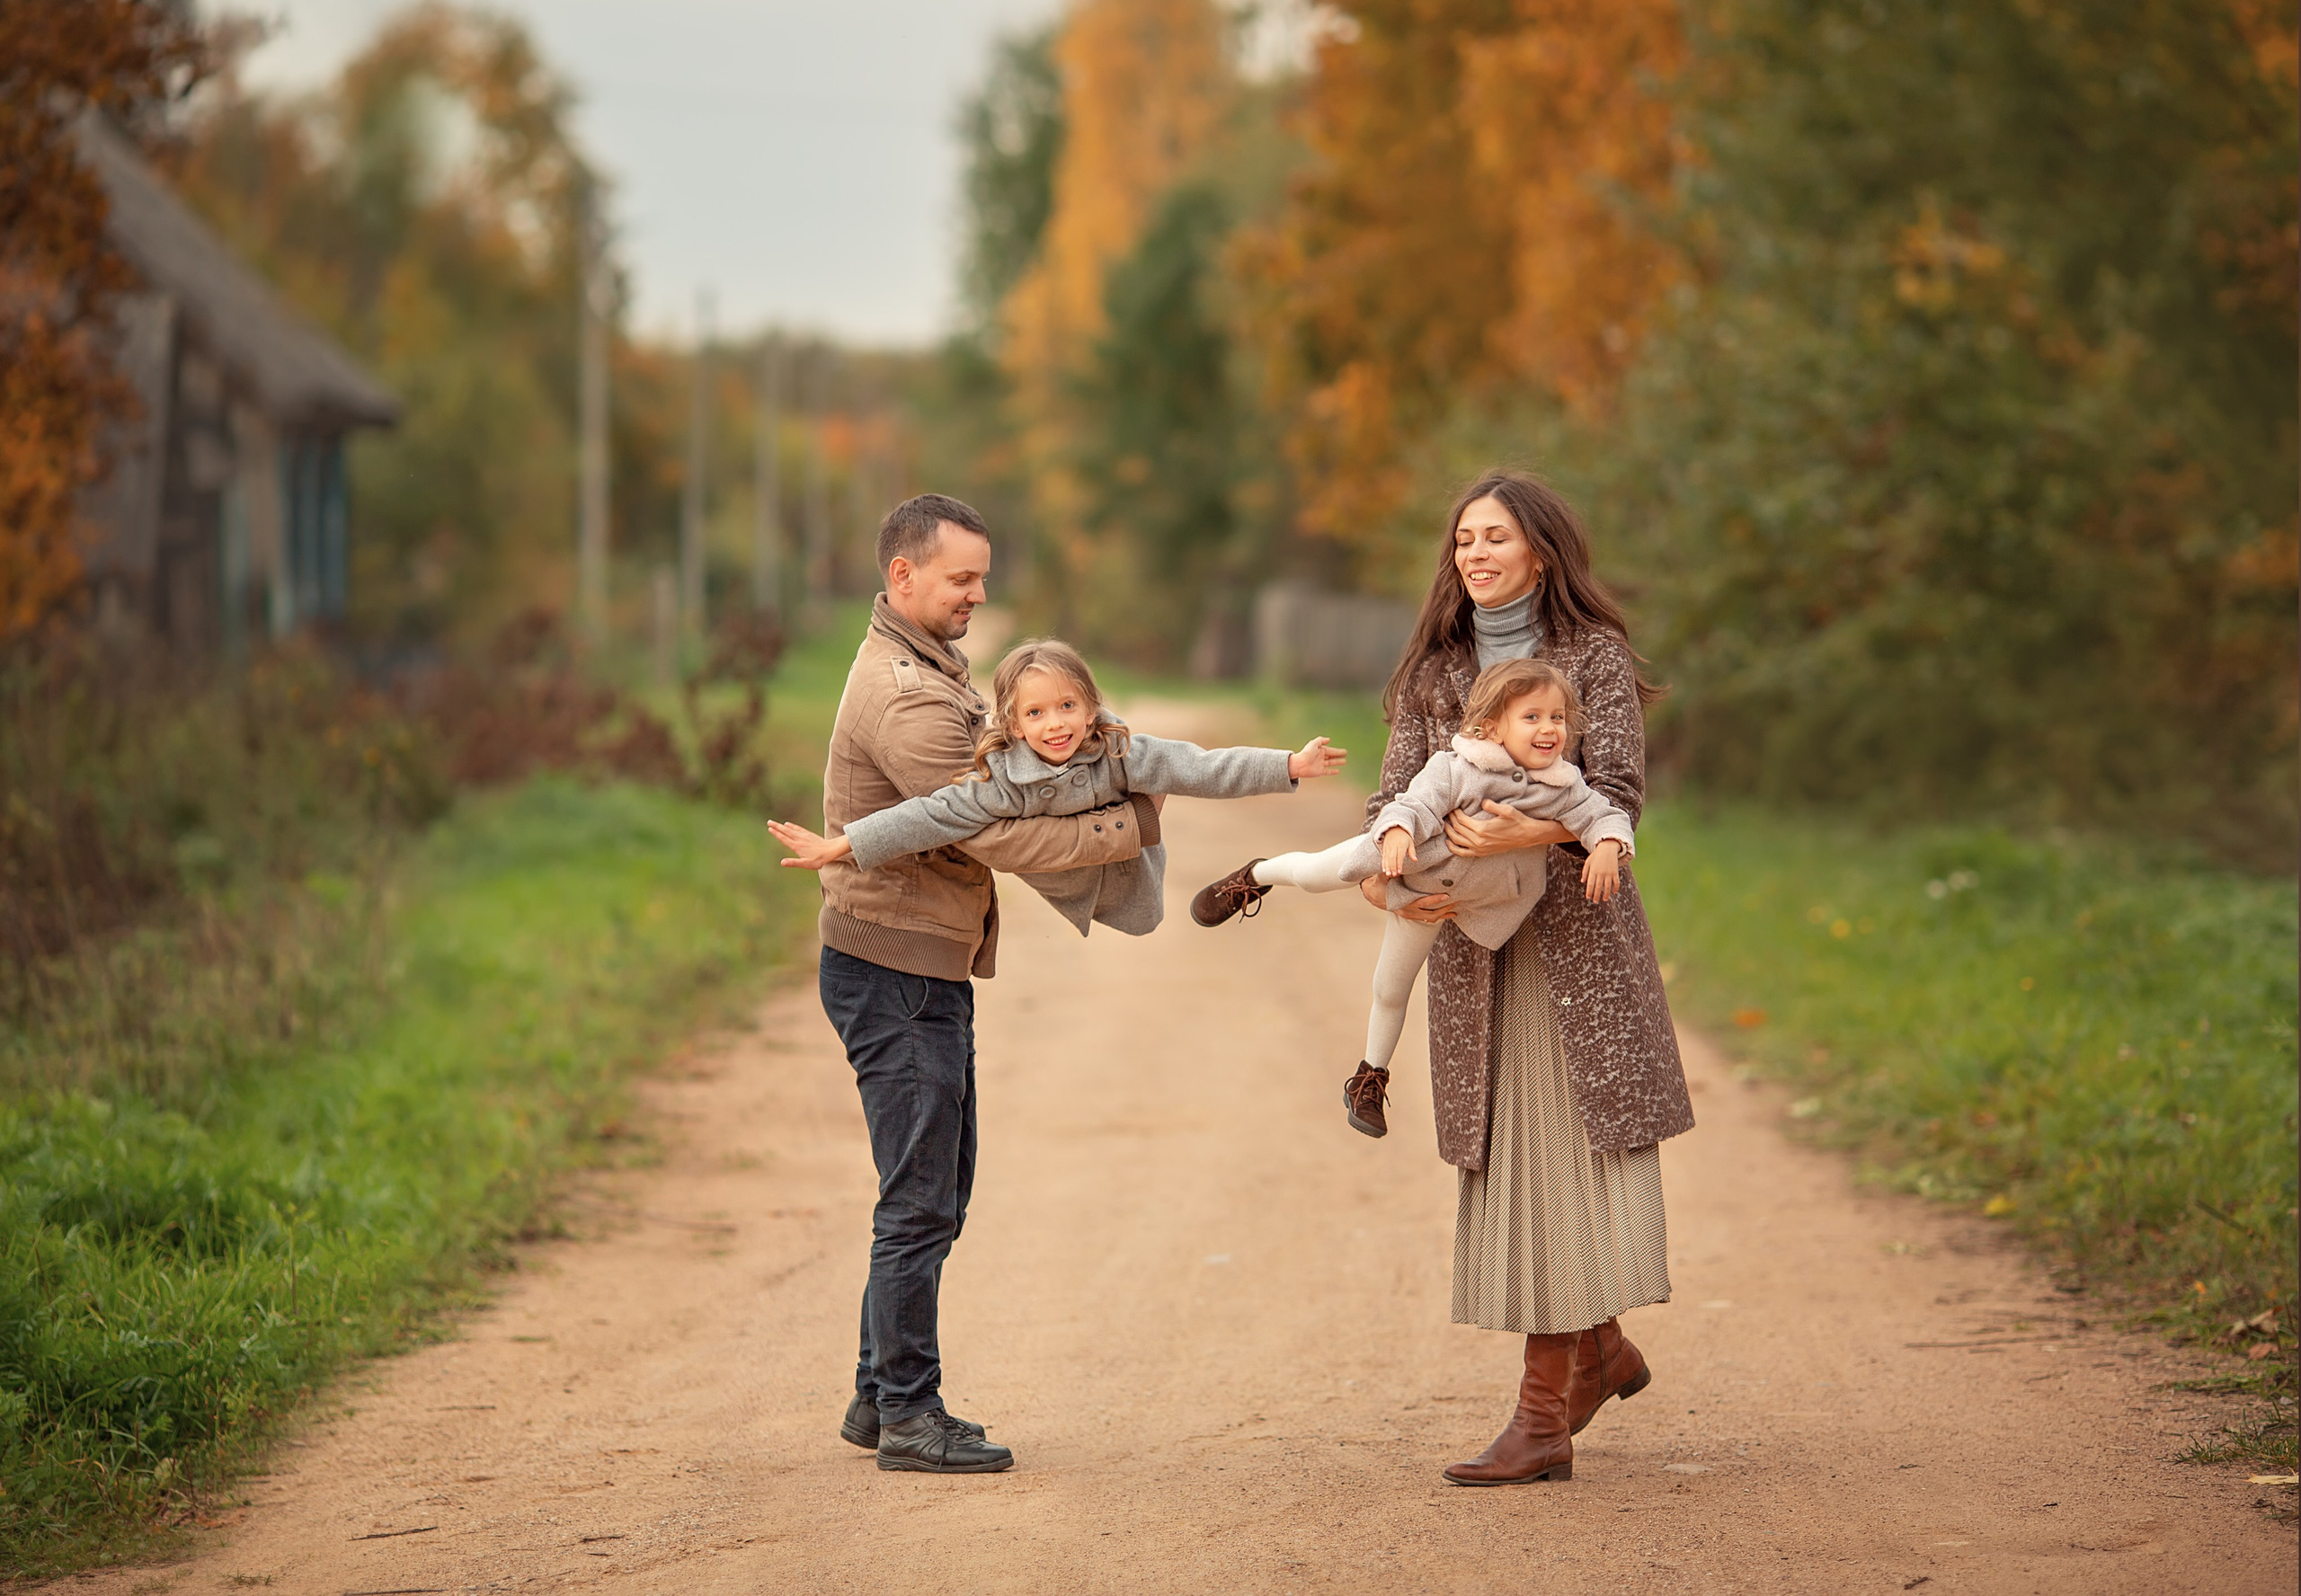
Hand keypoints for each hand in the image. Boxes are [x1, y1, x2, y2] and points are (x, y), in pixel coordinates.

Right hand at [766, 819, 853, 870]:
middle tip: (769, 822)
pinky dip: (792, 826)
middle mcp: (799, 839)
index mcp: (797, 846)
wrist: (831, 850)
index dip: (776, 834)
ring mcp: (804, 836)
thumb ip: (793, 862)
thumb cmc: (818, 859)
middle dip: (776, 827)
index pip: (784, 839)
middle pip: (785, 832)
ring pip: (790, 829)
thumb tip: (782, 863)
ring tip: (775, 823)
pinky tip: (788, 824)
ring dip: (782, 826)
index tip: (770, 829)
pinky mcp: (808, 834)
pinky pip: (798, 828)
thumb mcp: (806, 864)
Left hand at [1288, 736, 1347, 779]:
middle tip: (1345, 754)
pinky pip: (1327, 772)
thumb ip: (1321, 740)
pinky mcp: (1319, 772)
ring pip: (1331, 763)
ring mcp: (1320, 765)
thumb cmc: (1306, 753)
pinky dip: (1332, 772)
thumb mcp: (1313, 743)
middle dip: (1338, 755)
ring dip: (1337, 762)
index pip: (1331, 750)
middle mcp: (1320, 757)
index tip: (1345, 751)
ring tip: (1344, 762)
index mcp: (1319, 750)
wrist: (1300, 764)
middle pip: (1331, 756)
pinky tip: (1338, 771)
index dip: (1338, 751)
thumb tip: (1328, 739)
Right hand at [1361, 874, 1455, 921]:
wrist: (1373, 894)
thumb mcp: (1383, 877)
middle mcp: (1408, 912)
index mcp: (1403, 902)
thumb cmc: (1380, 884)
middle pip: (1430, 913)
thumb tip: (1397, 864)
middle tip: (1457, 902)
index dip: (1435, 900)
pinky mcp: (1411, 916)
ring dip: (1443, 915)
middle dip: (1444, 909)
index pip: (1422, 902)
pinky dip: (1437, 917)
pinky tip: (1447, 914)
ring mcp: (1410, 915)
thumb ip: (1390, 872)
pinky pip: (1427, 919)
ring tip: (1455, 910)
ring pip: (1430, 918)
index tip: (1446, 895)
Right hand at [1378, 826, 1413, 876]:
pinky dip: (1383, 864)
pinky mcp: (1384, 849)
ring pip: (1387, 858)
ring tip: (1388, 874)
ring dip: (1387, 866)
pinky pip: (1383, 857)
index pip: (1400, 856)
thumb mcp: (1410, 842)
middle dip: (1392, 867)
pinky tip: (1384, 870)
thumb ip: (1412, 852)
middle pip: (1392, 857)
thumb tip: (1415, 860)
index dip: (1399, 864)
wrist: (1394, 828)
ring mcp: (1388, 847)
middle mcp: (1393, 846)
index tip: (1399, 872)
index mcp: (1401, 845)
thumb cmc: (1404, 837)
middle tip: (1393, 874)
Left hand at [1442, 803, 1573, 858]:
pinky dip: (1454, 848)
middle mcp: (1478, 841)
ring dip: (1449, 832)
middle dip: (1450, 820)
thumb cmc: (1517, 821)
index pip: (1461, 820)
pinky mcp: (1482, 853)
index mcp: (1482, 829)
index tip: (1453, 807)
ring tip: (1445, 824)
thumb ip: (1492, 805)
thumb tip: (1481, 802)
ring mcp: (1479, 849)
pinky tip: (1449, 842)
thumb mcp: (1506, 810)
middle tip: (1447, 813)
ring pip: (1457, 841)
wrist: (1526, 836)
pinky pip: (1463, 853)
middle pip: (1457, 830)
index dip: (1455, 813)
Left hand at [1581, 839, 1622, 902]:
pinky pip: (1616, 882)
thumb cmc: (1596, 856)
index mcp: (1593, 871)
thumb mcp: (1588, 862)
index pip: (1590, 884)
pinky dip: (1616, 888)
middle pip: (1598, 887)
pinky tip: (1614, 892)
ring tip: (1605, 899)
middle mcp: (1601, 873)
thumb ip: (1585, 872)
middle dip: (1596, 895)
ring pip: (1608, 886)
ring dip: (1606, 894)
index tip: (1588, 897)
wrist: (1607, 848)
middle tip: (1595, 901)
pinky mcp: (1615, 872)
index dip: (1589, 892)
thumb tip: (1583, 882)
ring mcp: (1609, 873)